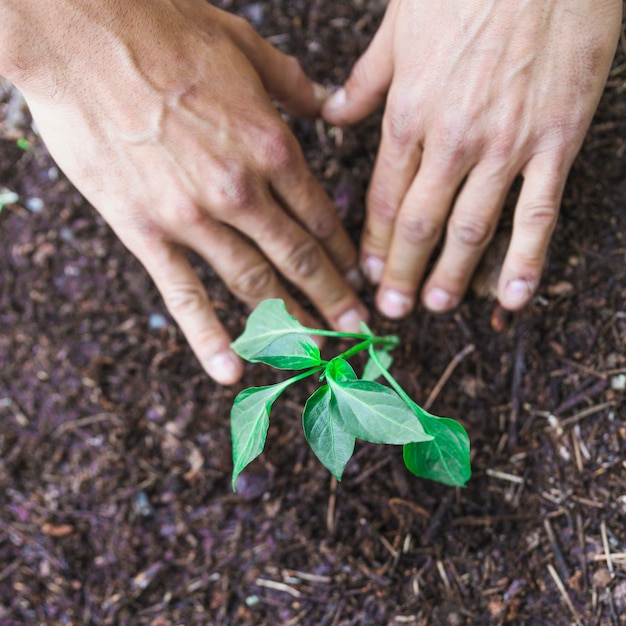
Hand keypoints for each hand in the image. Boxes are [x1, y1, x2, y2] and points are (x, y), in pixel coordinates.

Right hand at [2, 0, 366, 384]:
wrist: (81, 32)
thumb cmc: (165, 30)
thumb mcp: (245, 46)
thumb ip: (294, 85)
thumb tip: (329, 103)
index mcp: (271, 145)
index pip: (320, 216)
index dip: (343, 253)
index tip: (358, 278)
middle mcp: (241, 190)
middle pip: (298, 258)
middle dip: (333, 299)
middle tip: (356, 331)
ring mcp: (193, 216)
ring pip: (254, 283)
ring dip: (290, 321)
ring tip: (315, 350)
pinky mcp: (145, 230)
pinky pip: (184, 294)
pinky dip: (209, 337)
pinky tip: (232, 370)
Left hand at [323, 0, 621, 317]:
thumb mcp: (398, 27)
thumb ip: (365, 81)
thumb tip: (331, 113)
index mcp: (409, 112)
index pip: (383, 195)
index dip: (372, 240)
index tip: (364, 272)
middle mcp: (451, 138)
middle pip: (419, 222)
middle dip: (401, 271)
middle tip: (390, 309)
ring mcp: (505, 144)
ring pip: (471, 227)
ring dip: (451, 274)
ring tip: (435, 305)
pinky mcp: (556, 140)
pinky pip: (538, 212)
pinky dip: (525, 259)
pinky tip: (513, 296)